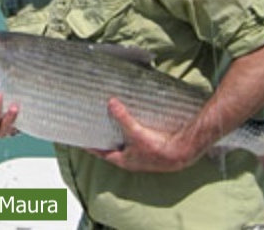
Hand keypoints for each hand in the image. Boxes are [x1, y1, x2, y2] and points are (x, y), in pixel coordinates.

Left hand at [87, 98, 202, 171]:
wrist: (181, 152)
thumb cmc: (158, 150)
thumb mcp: (136, 133)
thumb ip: (123, 118)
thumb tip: (111, 103)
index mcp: (123, 160)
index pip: (101, 153)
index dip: (91, 145)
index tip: (81, 138)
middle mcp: (130, 158)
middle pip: (112, 146)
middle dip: (105, 135)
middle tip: (96, 122)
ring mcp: (140, 153)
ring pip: (124, 141)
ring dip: (118, 130)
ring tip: (112, 116)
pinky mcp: (150, 145)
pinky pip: (136, 136)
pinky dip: (131, 127)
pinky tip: (132, 117)